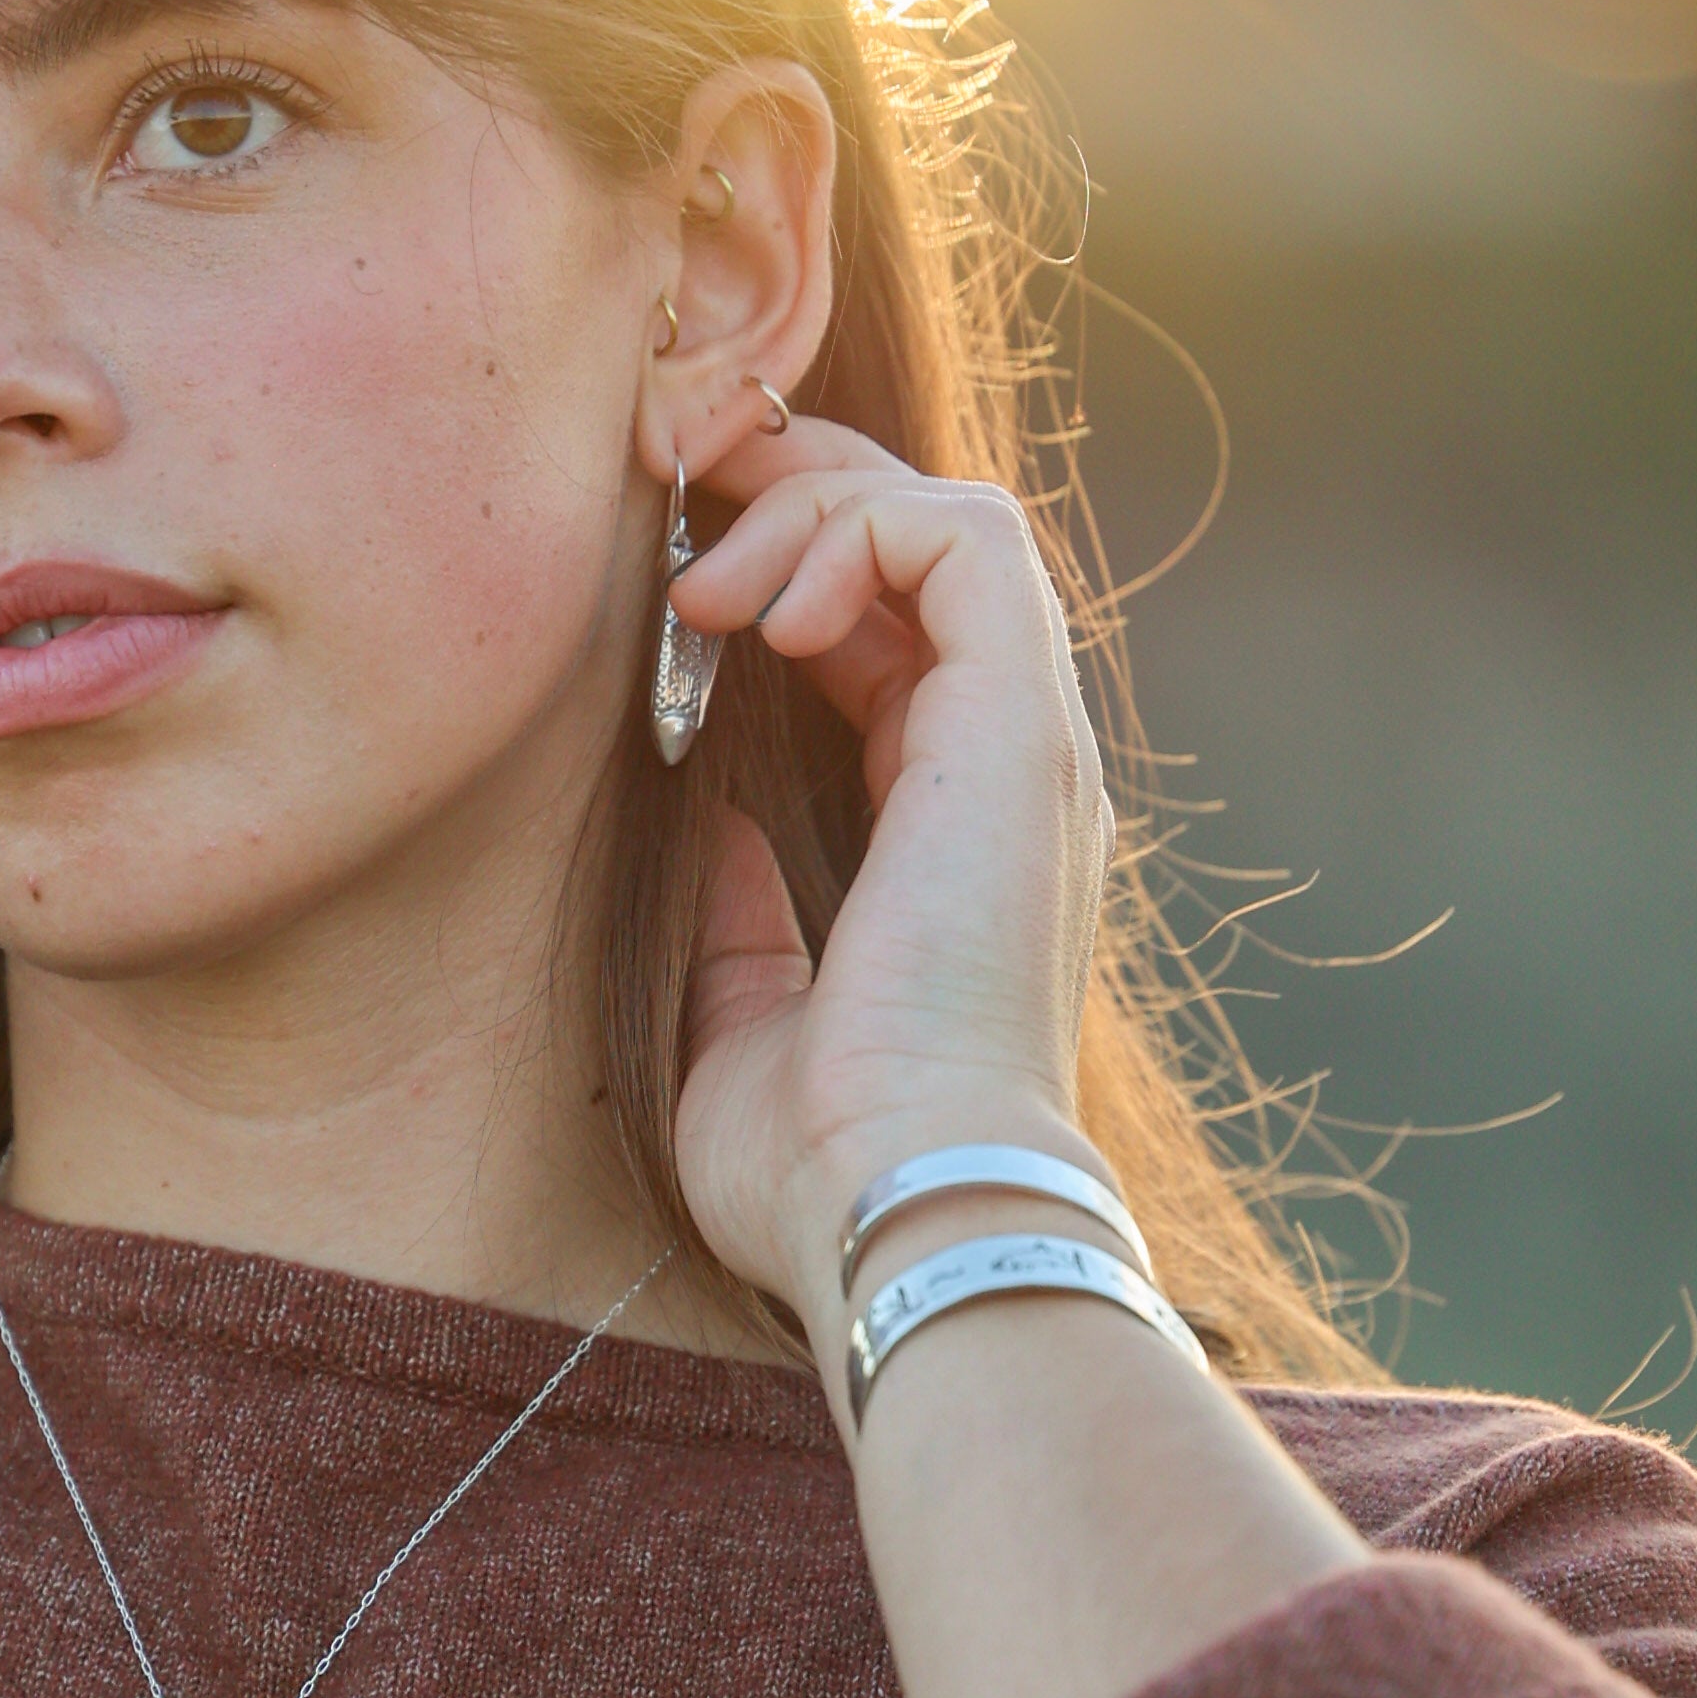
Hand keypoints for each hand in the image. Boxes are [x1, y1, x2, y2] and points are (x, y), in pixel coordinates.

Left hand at [660, 417, 1116, 1326]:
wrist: (897, 1205)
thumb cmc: (815, 1157)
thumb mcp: (742, 1015)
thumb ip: (738, 914)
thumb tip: (704, 827)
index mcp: (949, 826)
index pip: (887, 633)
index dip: (785, 571)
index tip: (673, 590)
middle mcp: (1002, 768)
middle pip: (923, 547)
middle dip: (794, 492)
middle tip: (674, 505)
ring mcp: (1023, 741)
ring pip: (947, 518)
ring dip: (809, 507)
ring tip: (705, 587)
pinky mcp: (1018, 727)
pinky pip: (966, 540)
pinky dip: (858, 532)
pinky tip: (767, 614)